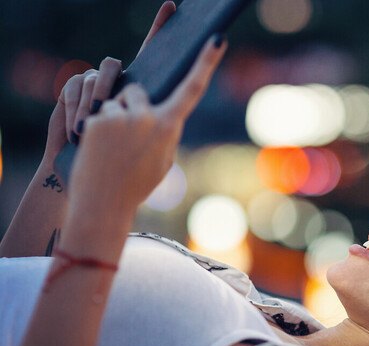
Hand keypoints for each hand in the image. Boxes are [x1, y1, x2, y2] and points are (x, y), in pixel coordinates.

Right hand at [42, 1, 176, 166]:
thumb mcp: (152, 151)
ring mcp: (97, 87)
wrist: (83, 183)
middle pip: (133, 84)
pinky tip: (77, 133)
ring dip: (97, 111)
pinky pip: (78, 89)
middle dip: (125, 109)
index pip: (158, 65)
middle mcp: (123, 88)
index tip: (172, 7)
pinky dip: (77, 113)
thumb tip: (156, 113)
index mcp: (146, 101)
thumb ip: (161, 129)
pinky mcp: (73, 89)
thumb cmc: (120, 171)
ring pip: (104, 81)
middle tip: (115, 135)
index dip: (162, 34)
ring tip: (89, 135)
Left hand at [68, 36, 226, 219]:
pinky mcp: (98, 121)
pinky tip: (100, 149)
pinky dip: (99, 127)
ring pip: (117, 102)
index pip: (192, 89)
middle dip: (133, 106)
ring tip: (114, 148)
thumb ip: (166, 130)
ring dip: (115, 117)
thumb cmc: (137, 184)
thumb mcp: (163, 160)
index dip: (205, 63)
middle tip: (129, 137)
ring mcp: (121, 118)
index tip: (216, 40)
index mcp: (169, 127)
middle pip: (139, 92)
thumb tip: (162, 111)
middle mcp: (147, 117)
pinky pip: (100, 112)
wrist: (105, 203)